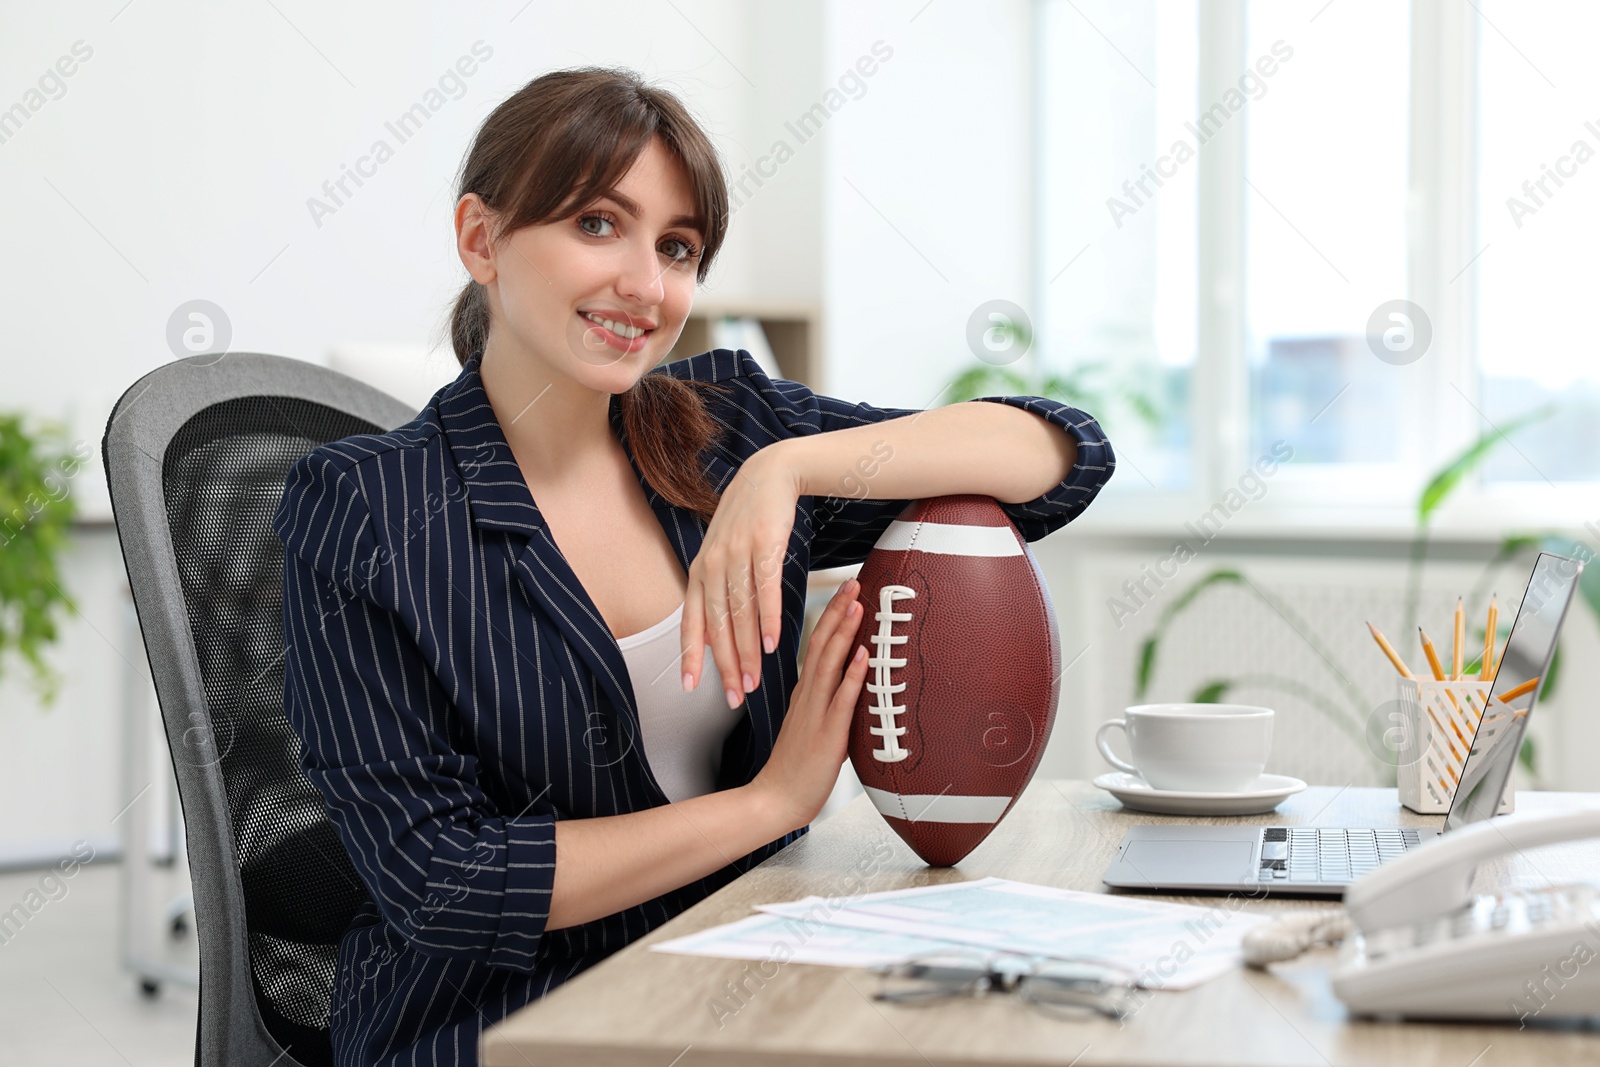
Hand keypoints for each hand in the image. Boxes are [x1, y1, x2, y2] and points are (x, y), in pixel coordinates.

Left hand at [681, 445, 802, 707]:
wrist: (769, 475)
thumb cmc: (748, 520)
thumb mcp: (723, 554)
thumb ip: (717, 591)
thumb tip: (715, 632)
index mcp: (699, 571)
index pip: (691, 621)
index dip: (691, 655)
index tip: (691, 688)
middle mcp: (712, 565)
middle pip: (717, 625)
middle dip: (725, 665)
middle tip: (734, 697)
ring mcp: (737, 555)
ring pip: (740, 614)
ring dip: (747, 652)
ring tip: (755, 681)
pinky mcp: (764, 546)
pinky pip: (764, 591)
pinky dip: (767, 621)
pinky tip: (772, 645)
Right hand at [749, 577, 869, 832]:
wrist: (775, 799)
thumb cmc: (796, 767)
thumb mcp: (813, 725)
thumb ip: (828, 702)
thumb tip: (850, 683)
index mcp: (807, 692)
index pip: (819, 644)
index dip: (833, 616)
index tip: (847, 592)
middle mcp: (809, 695)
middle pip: (823, 644)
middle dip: (839, 611)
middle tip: (854, 582)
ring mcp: (816, 712)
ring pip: (830, 664)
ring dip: (846, 632)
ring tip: (858, 605)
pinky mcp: (827, 733)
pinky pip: (842, 699)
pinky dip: (853, 675)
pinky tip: (863, 655)